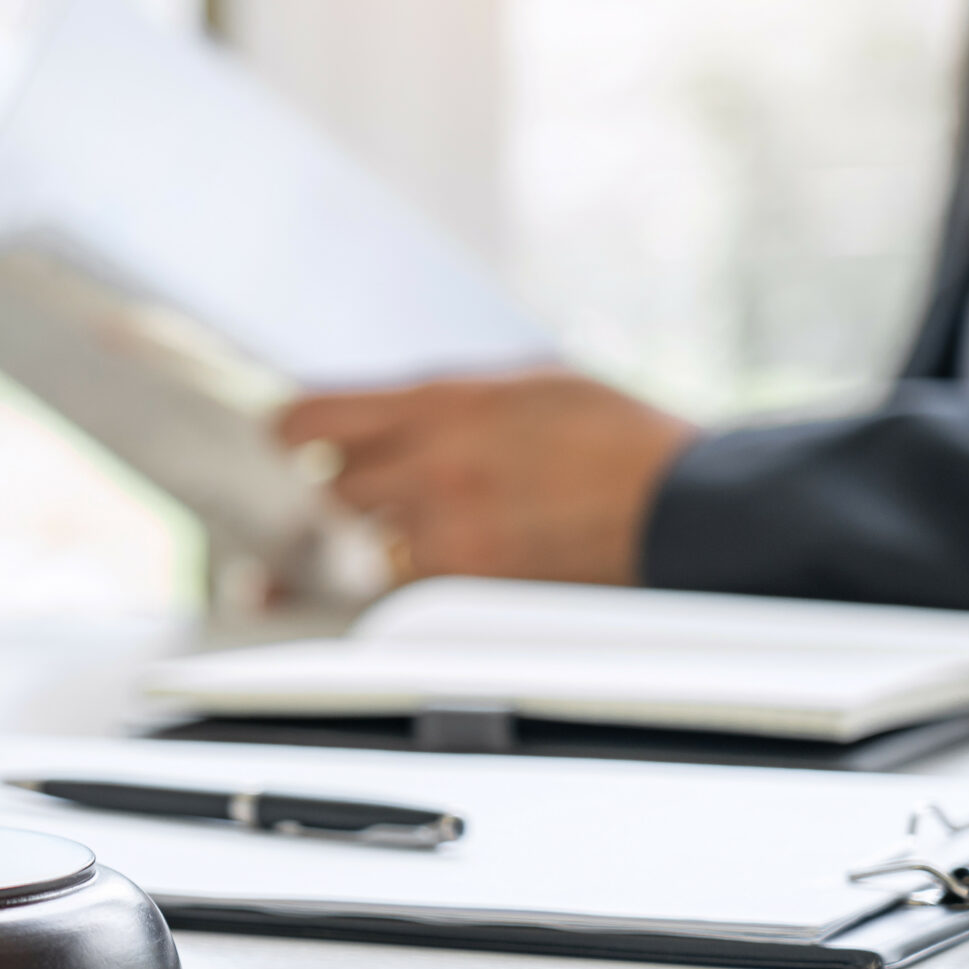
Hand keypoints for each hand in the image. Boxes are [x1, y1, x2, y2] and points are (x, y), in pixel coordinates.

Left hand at [276, 371, 699, 585]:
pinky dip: (414, 574)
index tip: (287, 443)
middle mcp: (430, 463)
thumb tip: (378, 412)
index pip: (312, 419)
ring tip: (439, 522)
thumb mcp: (527, 385)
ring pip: (363, 540)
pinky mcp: (465, 581)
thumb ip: (444, 402)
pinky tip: (452, 557)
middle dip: (351, 490)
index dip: (290, 434)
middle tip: (382, 489)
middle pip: (330, 487)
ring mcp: (444, 527)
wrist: (682, 508)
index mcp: (442, 402)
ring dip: (382, 536)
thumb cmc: (617, 442)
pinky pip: (402, 583)